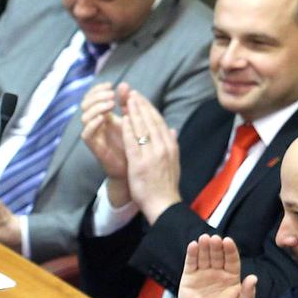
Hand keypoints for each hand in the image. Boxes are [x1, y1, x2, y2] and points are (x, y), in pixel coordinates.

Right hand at [80, 82, 129, 177]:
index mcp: (103, 115)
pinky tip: (103, 118)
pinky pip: (86, 134)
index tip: (112, 85)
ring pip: (84, 117)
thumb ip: (127, 102)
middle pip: (85, 104)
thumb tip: (123, 84)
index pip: (92, 97)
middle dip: (97, 96)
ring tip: (110, 104)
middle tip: (111, 96)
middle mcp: (95, 124)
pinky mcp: (95, 147)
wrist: (135, 167)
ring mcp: (94, 135)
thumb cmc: (135, 144)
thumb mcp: (132, 119)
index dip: (98, 89)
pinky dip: (92, 124)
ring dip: (96, 107)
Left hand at [120, 91, 181, 223]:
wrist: (164, 204)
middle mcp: (163, 148)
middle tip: (132, 93)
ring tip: (127, 101)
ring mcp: (152, 155)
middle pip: (151, 121)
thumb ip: (172, 144)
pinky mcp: (140, 163)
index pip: (159, 122)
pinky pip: (133, 142)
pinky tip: (123, 120)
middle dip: (141, 105)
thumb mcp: (174, 162)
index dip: (150, 109)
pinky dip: (129, 129)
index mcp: (171, 146)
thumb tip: (172, 130)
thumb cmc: (166, 185)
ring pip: (143, 128)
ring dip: (135, 112)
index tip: (142, 99)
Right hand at [177, 235, 255, 297]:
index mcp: (232, 277)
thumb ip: (248, 293)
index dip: (230, 250)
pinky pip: (191, 264)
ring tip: (204, 239)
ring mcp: (203, 274)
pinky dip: (191, 254)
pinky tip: (193, 245)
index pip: (232, 260)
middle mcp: (217, 272)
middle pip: (217, 255)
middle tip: (214, 238)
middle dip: (216, 246)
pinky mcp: (189, 278)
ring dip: (204, 247)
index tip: (228, 241)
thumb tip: (253, 278)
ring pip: (204, 256)